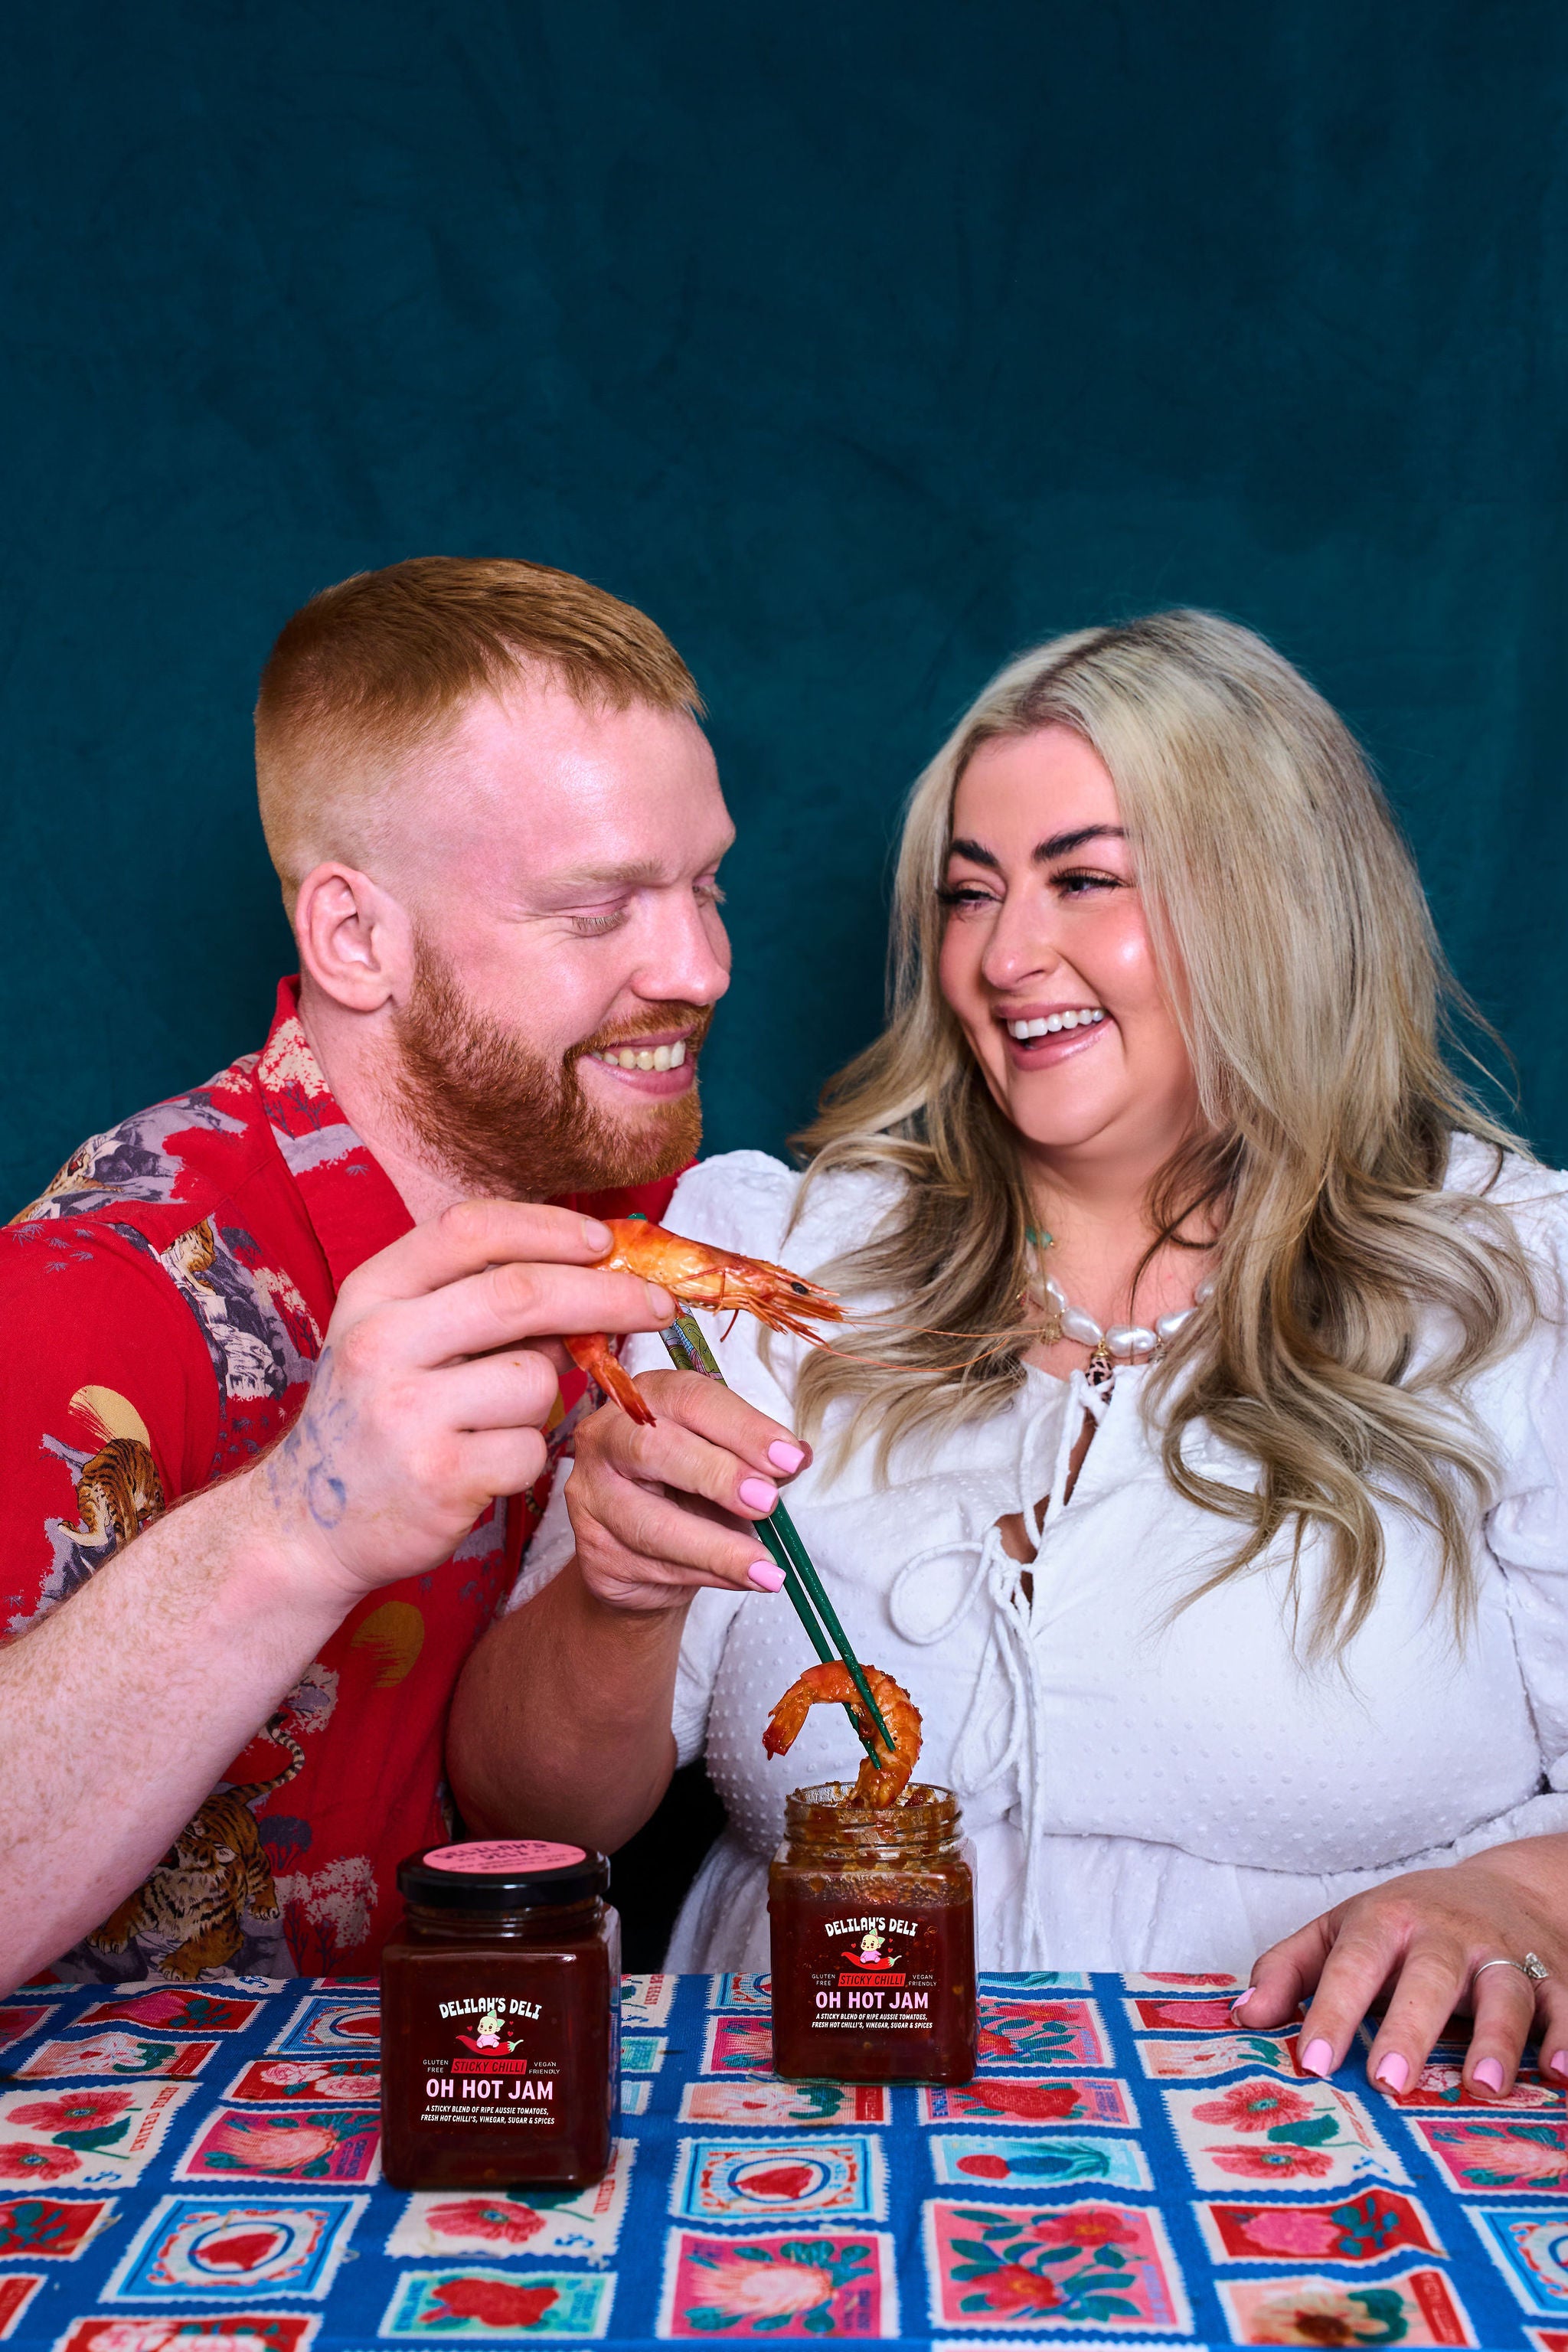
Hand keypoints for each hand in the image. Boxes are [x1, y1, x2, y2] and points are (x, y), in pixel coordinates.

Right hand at [253, 1203, 676, 1601]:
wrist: (307, 1527)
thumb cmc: (375, 1419)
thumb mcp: (400, 1340)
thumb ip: (478, 1304)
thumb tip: (593, 1274)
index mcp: (371, 1293)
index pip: (470, 1229)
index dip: (548, 1227)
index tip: (605, 1241)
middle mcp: (380, 1344)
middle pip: (521, 1293)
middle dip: (607, 1293)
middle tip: (657, 1305)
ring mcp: (405, 1413)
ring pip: (536, 1380)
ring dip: (544, 1399)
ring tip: (496, 1421)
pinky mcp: (439, 1478)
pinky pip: (532, 1448)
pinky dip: (528, 1456)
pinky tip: (485, 1466)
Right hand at [565, 1368, 810, 1611]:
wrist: (644, 1551)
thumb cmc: (688, 1490)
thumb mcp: (728, 1462)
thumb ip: (759, 1458)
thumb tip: (798, 1457)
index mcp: (647, 1398)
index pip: (690, 1399)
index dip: (743, 1427)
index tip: (789, 1459)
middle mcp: (606, 1437)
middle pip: (653, 1448)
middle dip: (717, 1476)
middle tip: (767, 1503)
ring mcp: (591, 1496)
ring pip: (651, 1524)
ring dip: (718, 1548)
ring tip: (766, 1567)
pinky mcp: (591, 1551)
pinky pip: (651, 1566)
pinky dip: (706, 1575)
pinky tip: (741, 1578)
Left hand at [1237, 1840, 1567, 2098]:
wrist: (1501, 1887)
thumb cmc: (1404, 1924)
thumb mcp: (1339, 1931)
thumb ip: (1289, 1970)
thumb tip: (1242, 2017)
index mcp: (1386, 1921)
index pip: (1353, 1964)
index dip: (1330, 2011)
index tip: (1312, 2062)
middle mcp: (1446, 1934)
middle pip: (1430, 1977)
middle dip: (1409, 2027)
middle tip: (1389, 2082)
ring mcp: (1502, 1952)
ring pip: (1504, 1990)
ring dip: (1497, 2039)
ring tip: (1481, 2087)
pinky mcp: (1553, 1975)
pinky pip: (1564, 2006)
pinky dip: (1566, 2037)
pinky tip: (1561, 2074)